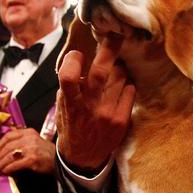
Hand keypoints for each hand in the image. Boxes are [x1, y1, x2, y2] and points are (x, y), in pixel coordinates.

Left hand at [0, 128, 55, 174]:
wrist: (61, 161)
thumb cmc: (47, 153)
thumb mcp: (35, 141)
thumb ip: (22, 142)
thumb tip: (4, 151)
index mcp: (29, 132)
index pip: (9, 135)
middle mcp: (30, 139)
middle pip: (8, 146)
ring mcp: (31, 148)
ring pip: (10, 155)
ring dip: (1, 163)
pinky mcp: (33, 159)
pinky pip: (16, 163)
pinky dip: (9, 167)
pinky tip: (6, 171)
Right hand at [56, 36, 134, 169]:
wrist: (83, 158)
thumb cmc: (72, 126)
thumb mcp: (63, 107)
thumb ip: (70, 87)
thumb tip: (80, 60)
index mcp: (70, 103)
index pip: (67, 76)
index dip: (73, 60)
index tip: (77, 54)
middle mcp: (89, 108)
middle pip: (100, 71)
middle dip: (109, 48)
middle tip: (115, 34)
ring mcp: (107, 114)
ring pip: (120, 77)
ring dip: (119, 69)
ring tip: (115, 71)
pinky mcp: (122, 120)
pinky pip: (130, 90)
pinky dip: (126, 85)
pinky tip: (121, 89)